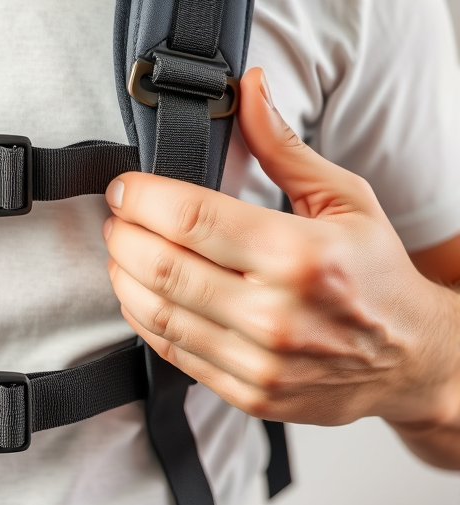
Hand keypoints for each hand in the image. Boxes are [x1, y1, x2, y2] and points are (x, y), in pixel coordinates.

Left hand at [103, 68, 459, 426]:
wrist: (411, 359)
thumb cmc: (376, 273)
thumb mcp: (343, 198)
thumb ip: (283, 146)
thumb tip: (248, 89)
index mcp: (300, 255)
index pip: (191, 219)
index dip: (142, 198)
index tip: (124, 187)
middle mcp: (275, 313)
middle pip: (162, 267)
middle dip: (122, 235)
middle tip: (117, 218)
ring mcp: (259, 360)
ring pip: (156, 313)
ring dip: (122, 276)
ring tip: (121, 252)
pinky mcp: (247, 391)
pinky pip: (172, 351)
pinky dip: (143, 318)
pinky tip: (140, 294)